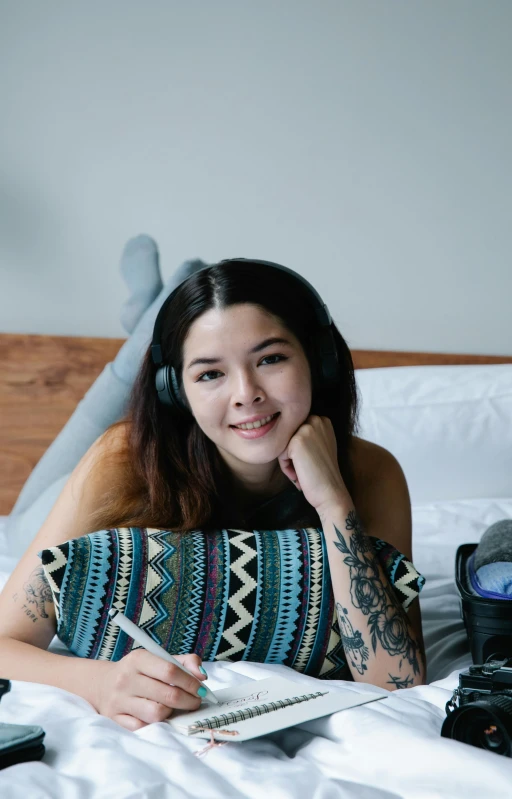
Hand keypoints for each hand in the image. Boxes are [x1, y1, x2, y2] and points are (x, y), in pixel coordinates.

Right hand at [92, 649, 207, 730]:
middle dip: (188, 700)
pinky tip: (159, 717)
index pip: (170, 671)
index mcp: (138, 659)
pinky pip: (143, 727)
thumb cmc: (139, 671)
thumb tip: (202, 676)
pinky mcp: (115, 719)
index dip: (190, 682)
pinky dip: (155, 725)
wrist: (103, 685)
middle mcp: (126, 679)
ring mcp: (119, 701)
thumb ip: (184, 662)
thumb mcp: (158, 658)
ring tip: (176, 708)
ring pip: (156, 714)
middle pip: (167, 695)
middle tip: (196, 701)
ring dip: (172, 713)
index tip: (202, 689)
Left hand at [277, 415, 349, 513]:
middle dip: (292, 454)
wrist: (331, 492)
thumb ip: (308, 434)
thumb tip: (283, 431)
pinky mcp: (297, 441)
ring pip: (283, 445)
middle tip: (307, 468)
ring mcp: (307, 429)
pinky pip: (280, 454)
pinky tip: (300, 474)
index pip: (296, 431)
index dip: (299, 450)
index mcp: (323, 420)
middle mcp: (316, 420)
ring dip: (289, 462)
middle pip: (288, 436)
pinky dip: (286, 467)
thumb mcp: (321, 445)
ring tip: (303, 472)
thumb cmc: (323, 473)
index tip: (311, 461)